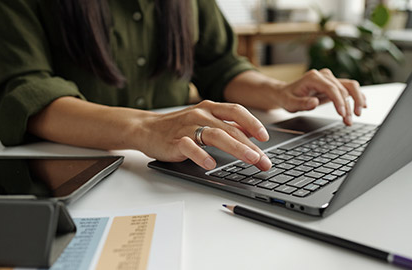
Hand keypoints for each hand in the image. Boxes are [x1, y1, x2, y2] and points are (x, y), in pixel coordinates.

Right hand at [138, 100, 271, 170]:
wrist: (146, 128)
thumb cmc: (178, 127)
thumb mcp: (204, 120)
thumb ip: (226, 125)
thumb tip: (251, 132)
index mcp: (209, 108)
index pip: (236, 111)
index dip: (253, 123)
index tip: (265, 137)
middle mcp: (200, 114)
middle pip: (231, 128)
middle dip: (251, 145)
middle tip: (264, 160)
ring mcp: (187, 127)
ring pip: (216, 135)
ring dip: (236, 147)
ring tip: (250, 159)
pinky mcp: (175, 141)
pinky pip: (190, 147)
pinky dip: (201, 156)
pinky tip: (210, 165)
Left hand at [278, 69, 366, 124]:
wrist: (285, 92)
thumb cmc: (287, 97)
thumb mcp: (289, 103)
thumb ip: (301, 103)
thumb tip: (314, 102)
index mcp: (313, 77)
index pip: (331, 88)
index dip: (339, 101)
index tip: (342, 114)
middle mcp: (324, 75)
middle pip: (343, 89)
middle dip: (348, 106)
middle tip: (348, 120)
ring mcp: (330, 78)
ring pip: (350, 87)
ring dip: (356, 101)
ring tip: (356, 116)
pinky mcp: (334, 84)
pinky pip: (349, 88)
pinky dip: (357, 96)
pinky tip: (363, 105)